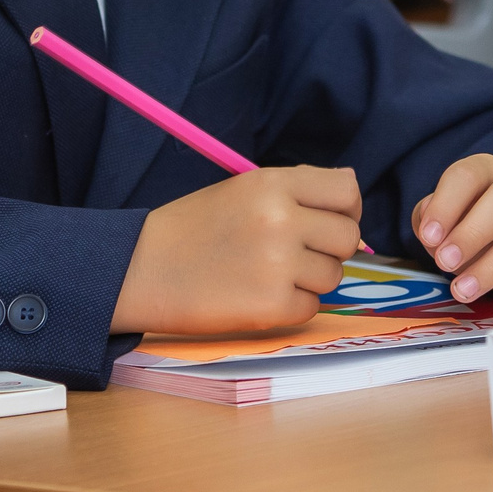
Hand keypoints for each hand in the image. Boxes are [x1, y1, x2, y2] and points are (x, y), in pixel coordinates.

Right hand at [110, 166, 362, 334]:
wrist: (140, 269)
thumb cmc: (192, 228)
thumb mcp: (243, 189)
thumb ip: (296, 189)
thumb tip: (352, 192)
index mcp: (272, 184)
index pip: (346, 192)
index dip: (347, 210)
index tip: (332, 221)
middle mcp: (281, 219)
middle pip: (347, 238)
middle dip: (330, 249)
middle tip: (297, 254)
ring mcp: (277, 264)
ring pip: (332, 276)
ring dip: (309, 279)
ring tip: (267, 273)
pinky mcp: (271, 306)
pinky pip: (310, 308)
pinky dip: (291, 306)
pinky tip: (257, 295)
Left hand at [412, 155, 492, 317]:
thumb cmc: (472, 223)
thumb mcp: (445, 215)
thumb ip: (429, 218)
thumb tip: (431, 233)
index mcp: (490, 170)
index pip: (469, 175)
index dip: (446, 205)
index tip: (428, 236)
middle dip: (473, 233)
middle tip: (445, 262)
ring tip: (463, 290)